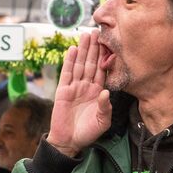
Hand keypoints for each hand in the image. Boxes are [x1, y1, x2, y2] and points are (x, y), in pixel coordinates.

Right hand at [46, 37, 113, 157]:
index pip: (102, 71)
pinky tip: (72, 49)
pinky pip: (67, 73)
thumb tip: (105, 92)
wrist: (69, 141)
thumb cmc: (87, 133)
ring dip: (83, 50)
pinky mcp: (63, 90)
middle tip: (97, 31)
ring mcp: (74, 87)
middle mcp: (87, 86)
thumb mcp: (102, 122)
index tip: (109, 43)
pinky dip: (70, 61)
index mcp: (98, 92)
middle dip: (94, 48)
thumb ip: (105, 107)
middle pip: (91, 63)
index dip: (105, 57)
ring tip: (85, 35)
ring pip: (80, 64)